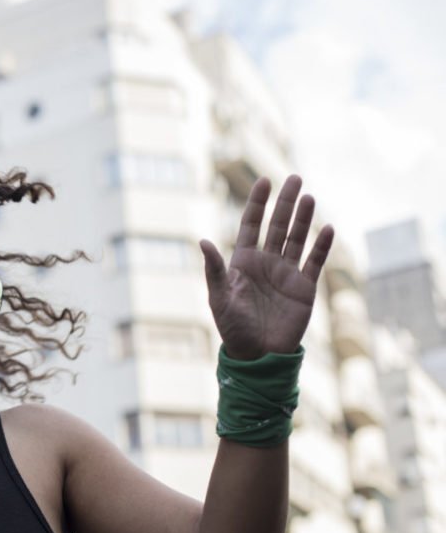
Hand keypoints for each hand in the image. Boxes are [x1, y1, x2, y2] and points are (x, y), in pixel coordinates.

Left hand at [199, 175, 334, 360]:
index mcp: (243, 262)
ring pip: (296, 239)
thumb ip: (215, 269)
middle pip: (277, 226)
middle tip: (294, 177)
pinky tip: (328, 228)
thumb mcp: (220, 297)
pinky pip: (315, 262)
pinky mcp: (304, 288)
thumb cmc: (233, 328)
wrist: (258, 355)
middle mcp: (266, 263)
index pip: (252, 226)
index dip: (257, 204)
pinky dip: (322, 246)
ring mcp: (286, 274)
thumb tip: (203, 241)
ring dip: (303, 218)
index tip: (264, 181)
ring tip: (308, 196)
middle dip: (284, 203)